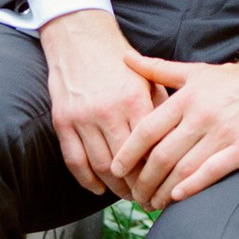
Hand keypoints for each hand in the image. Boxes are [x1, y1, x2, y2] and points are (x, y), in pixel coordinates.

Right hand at [39, 8, 160, 194]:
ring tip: (129, 196)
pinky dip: (86, 181)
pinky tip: (99, 189)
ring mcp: (82, 118)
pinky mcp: (62, 122)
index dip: (159, 171)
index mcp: (133, 100)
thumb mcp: (147, 79)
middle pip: (125, 163)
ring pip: (100, 167)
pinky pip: (74, 161)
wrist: (79, 39)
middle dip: (139, 186)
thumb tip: (176, 142)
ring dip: (115, 188)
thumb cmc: (119, 61)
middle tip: (150, 198)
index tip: (167, 184)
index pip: (149, 148)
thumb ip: (160, 109)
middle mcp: (107, 111)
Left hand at [109, 54, 238, 210]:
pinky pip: (212, 172)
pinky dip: (192, 187)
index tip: (117, 170)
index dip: (128, 153)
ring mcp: (222, 133)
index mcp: (186, 98)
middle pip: (161, 156)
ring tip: (153, 203)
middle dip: (143, 181)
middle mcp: (201, 116)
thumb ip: (158, 69)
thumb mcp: (195, 70)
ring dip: (163, 191)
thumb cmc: (233, 80)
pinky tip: (178, 198)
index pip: (147, 130)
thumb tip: (125, 58)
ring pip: (183, 169)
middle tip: (135, 195)